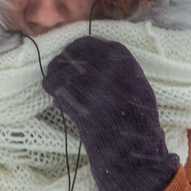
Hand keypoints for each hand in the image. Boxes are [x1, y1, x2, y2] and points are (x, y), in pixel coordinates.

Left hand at [42, 37, 177, 190]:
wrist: (132, 148)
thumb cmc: (136, 120)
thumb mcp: (136, 86)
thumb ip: (115, 69)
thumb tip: (90, 61)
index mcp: (121, 58)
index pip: (88, 42)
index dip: (75, 50)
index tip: (70, 58)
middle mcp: (103, 64)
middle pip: (69, 53)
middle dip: (62, 63)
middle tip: (59, 75)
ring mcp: (87, 78)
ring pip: (58, 68)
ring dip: (55, 80)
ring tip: (59, 91)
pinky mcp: (73, 96)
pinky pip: (53, 86)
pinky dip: (54, 94)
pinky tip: (62, 103)